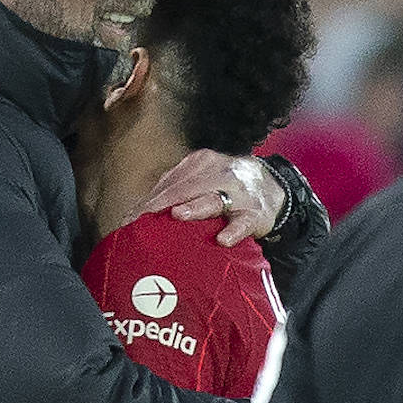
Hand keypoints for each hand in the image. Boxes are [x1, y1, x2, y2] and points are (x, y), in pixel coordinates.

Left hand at [135, 150, 284, 246]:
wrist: (274, 189)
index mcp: (202, 163)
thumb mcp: (203, 179)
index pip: (170, 181)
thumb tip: (138, 212)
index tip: (128, 219)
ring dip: (195, 207)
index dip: (149, 200)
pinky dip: (233, 230)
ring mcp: (239, 192)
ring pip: (214, 199)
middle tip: (140, 221)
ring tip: (177, 215)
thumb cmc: (227, 188)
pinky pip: (243, 222)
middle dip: (161, 204)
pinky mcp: (256, 213)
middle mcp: (219, 173)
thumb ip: (176, 190)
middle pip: (186, 188)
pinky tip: (223, 240)